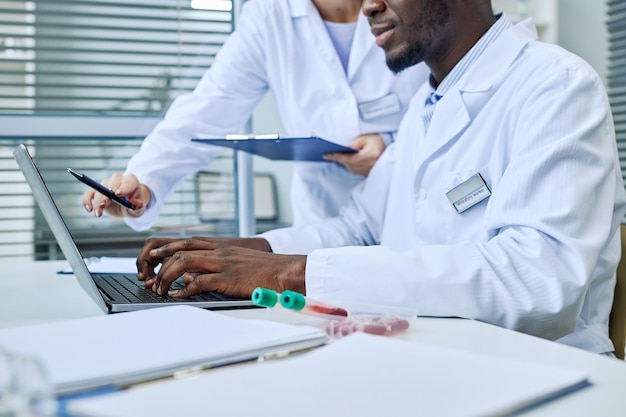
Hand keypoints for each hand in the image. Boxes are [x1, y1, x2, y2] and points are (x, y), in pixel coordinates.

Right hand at [82, 173, 149, 217]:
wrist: (127, 203)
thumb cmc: (135, 204)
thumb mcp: (139, 209)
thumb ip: (138, 207)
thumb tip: (136, 204)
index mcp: (131, 181)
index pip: (127, 182)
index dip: (123, 188)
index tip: (117, 194)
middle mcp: (118, 179)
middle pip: (111, 186)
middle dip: (106, 196)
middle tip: (103, 205)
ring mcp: (106, 183)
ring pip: (99, 190)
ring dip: (97, 202)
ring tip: (98, 213)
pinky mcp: (97, 191)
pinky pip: (89, 193)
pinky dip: (87, 200)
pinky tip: (89, 209)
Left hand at [137, 237, 305, 297]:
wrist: (284, 271)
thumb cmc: (264, 269)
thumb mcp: (237, 261)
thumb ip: (216, 264)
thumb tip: (192, 276)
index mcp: (220, 246)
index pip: (185, 242)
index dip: (165, 248)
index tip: (153, 258)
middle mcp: (218, 251)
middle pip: (179, 250)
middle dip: (159, 263)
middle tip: (149, 278)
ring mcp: (222, 264)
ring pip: (183, 263)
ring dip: (166, 277)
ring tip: (159, 289)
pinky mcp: (228, 278)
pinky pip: (199, 282)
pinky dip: (184, 289)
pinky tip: (177, 295)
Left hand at [323, 133, 385, 175]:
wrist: (390, 148)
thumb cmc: (378, 141)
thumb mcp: (366, 138)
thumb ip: (354, 144)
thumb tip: (344, 149)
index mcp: (368, 155)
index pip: (347, 157)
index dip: (336, 156)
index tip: (326, 155)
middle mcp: (368, 165)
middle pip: (348, 164)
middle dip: (338, 159)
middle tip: (329, 155)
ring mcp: (368, 170)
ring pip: (351, 168)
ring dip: (344, 163)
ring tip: (337, 157)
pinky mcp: (368, 173)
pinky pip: (355, 170)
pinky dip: (350, 166)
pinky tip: (347, 161)